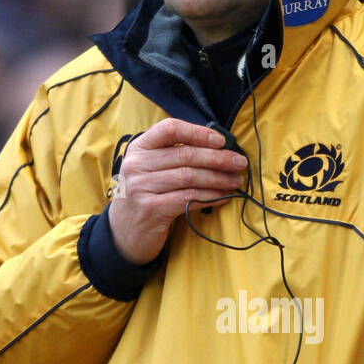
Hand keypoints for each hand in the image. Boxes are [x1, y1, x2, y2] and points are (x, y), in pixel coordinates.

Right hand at [108, 118, 247, 263]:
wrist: (123, 234)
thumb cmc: (145, 197)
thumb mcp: (149, 170)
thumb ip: (172, 156)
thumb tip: (216, 148)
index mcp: (139, 148)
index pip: (169, 129)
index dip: (198, 132)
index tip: (221, 140)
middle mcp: (137, 165)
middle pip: (185, 154)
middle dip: (218, 158)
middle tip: (239, 162)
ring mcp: (141, 187)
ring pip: (190, 177)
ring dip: (218, 178)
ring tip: (235, 181)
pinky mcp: (152, 209)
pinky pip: (188, 198)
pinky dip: (210, 197)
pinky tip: (223, 197)